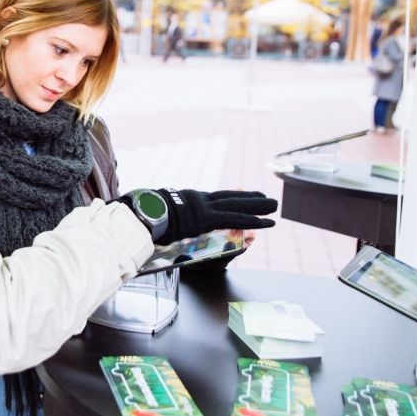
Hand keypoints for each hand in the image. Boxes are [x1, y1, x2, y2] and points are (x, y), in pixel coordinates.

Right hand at [149, 189, 276, 245]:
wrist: (142, 211)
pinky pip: (235, 219)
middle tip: (268, 198)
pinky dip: (252, 220)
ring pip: (237, 205)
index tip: (246, 193)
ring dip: (258, 206)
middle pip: (232, 197)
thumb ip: (169, 211)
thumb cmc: (146, 213)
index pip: (218, 196)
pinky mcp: (208, 218)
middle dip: (251, 198)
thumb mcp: (160, 209)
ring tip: (274, 206)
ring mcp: (205, 208)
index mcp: (192, 198)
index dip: (234, 195)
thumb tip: (162, 214)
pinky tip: (265, 222)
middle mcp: (201, 200)